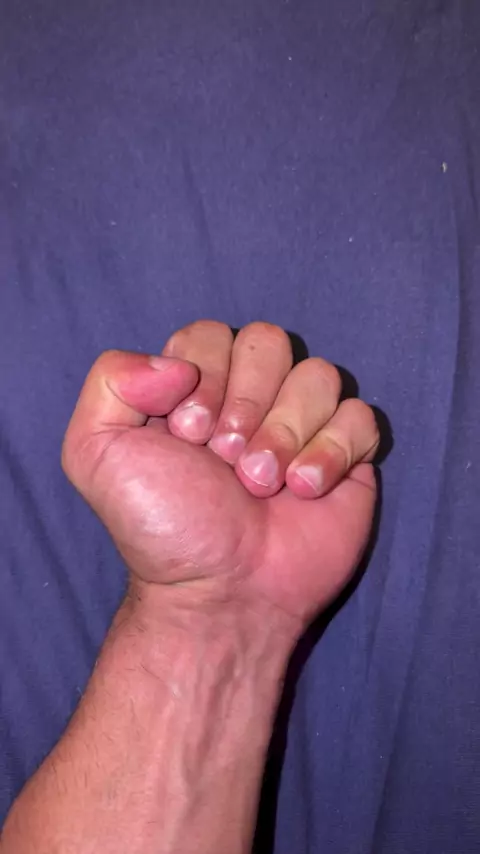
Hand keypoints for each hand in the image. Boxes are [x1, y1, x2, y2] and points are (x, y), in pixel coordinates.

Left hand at [62, 321, 378, 636]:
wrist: (219, 593)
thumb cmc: (162, 527)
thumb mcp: (95, 454)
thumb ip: (110, 381)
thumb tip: (178, 366)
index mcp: (193, 388)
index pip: (211, 334)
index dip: (206, 376)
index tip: (189, 437)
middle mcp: (250, 398)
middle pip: (269, 342)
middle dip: (247, 403)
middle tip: (227, 461)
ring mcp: (302, 425)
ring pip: (319, 374)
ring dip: (287, 431)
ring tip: (263, 485)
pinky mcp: (346, 457)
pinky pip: (359, 418)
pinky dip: (332, 452)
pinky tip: (304, 492)